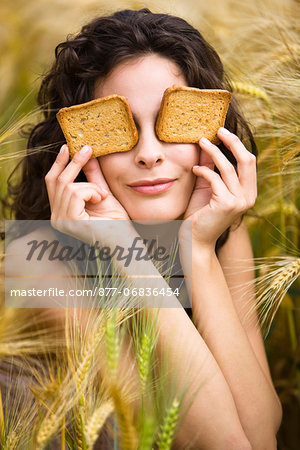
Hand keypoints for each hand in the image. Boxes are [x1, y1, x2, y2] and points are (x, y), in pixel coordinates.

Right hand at [45, 144, 130, 242]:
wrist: (125, 240)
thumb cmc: (116, 222)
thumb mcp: (102, 193)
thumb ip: (92, 176)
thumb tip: (87, 154)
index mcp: (60, 212)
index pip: (52, 183)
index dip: (59, 164)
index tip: (67, 147)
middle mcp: (56, 218)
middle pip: (57, 181)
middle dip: (74, 164)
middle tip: (88, 149)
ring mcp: (61, 221)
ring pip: (69, 186)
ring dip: (91, 186)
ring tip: (103, 196)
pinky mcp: (69, 221)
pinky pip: (76, 193)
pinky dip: (91, 192)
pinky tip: (100, 200)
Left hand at [179, 128, 256, 249]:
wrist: (195, 240)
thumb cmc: (200, 215)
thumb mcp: (207, 188)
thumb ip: (211, 169)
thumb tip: (208, 145)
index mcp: (248, 193)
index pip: (249, 162)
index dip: (237, 144)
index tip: (222, 132)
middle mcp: (248, 197)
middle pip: (247, 160)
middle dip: (232, 141)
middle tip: (218, 129)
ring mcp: (239, 201)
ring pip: (228, 167)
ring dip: (213, 152)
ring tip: (200, 142)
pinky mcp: (227, 204)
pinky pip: (215, 178)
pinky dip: (203, 171)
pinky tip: (194, 170)